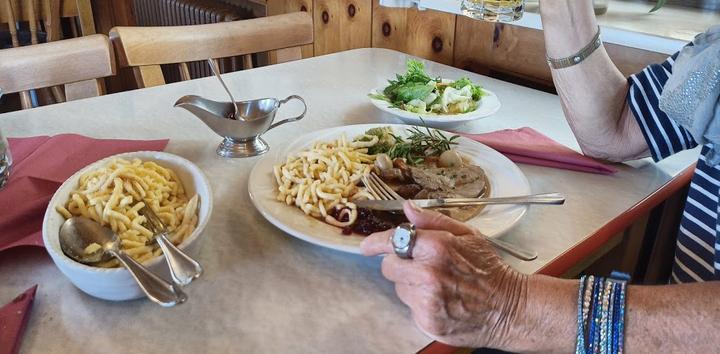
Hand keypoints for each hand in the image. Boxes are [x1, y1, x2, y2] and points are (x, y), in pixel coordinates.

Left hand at [361, 201, 527, 348]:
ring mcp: (426, 300)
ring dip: (411, 284)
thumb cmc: (489, 269)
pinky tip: (442, 300)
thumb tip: (407, 208)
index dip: (375, 243)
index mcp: (436, 247)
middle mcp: (428, 273)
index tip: (366, 246)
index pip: (391, 241)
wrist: (508, 308)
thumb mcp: (467, 234)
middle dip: (400, 263)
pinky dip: (421, 304)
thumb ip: (433, 220)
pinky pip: (410, 308)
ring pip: (399, 288)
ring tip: (438, 284)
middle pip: (389, 267)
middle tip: (421, 265)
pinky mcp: (427, 321)